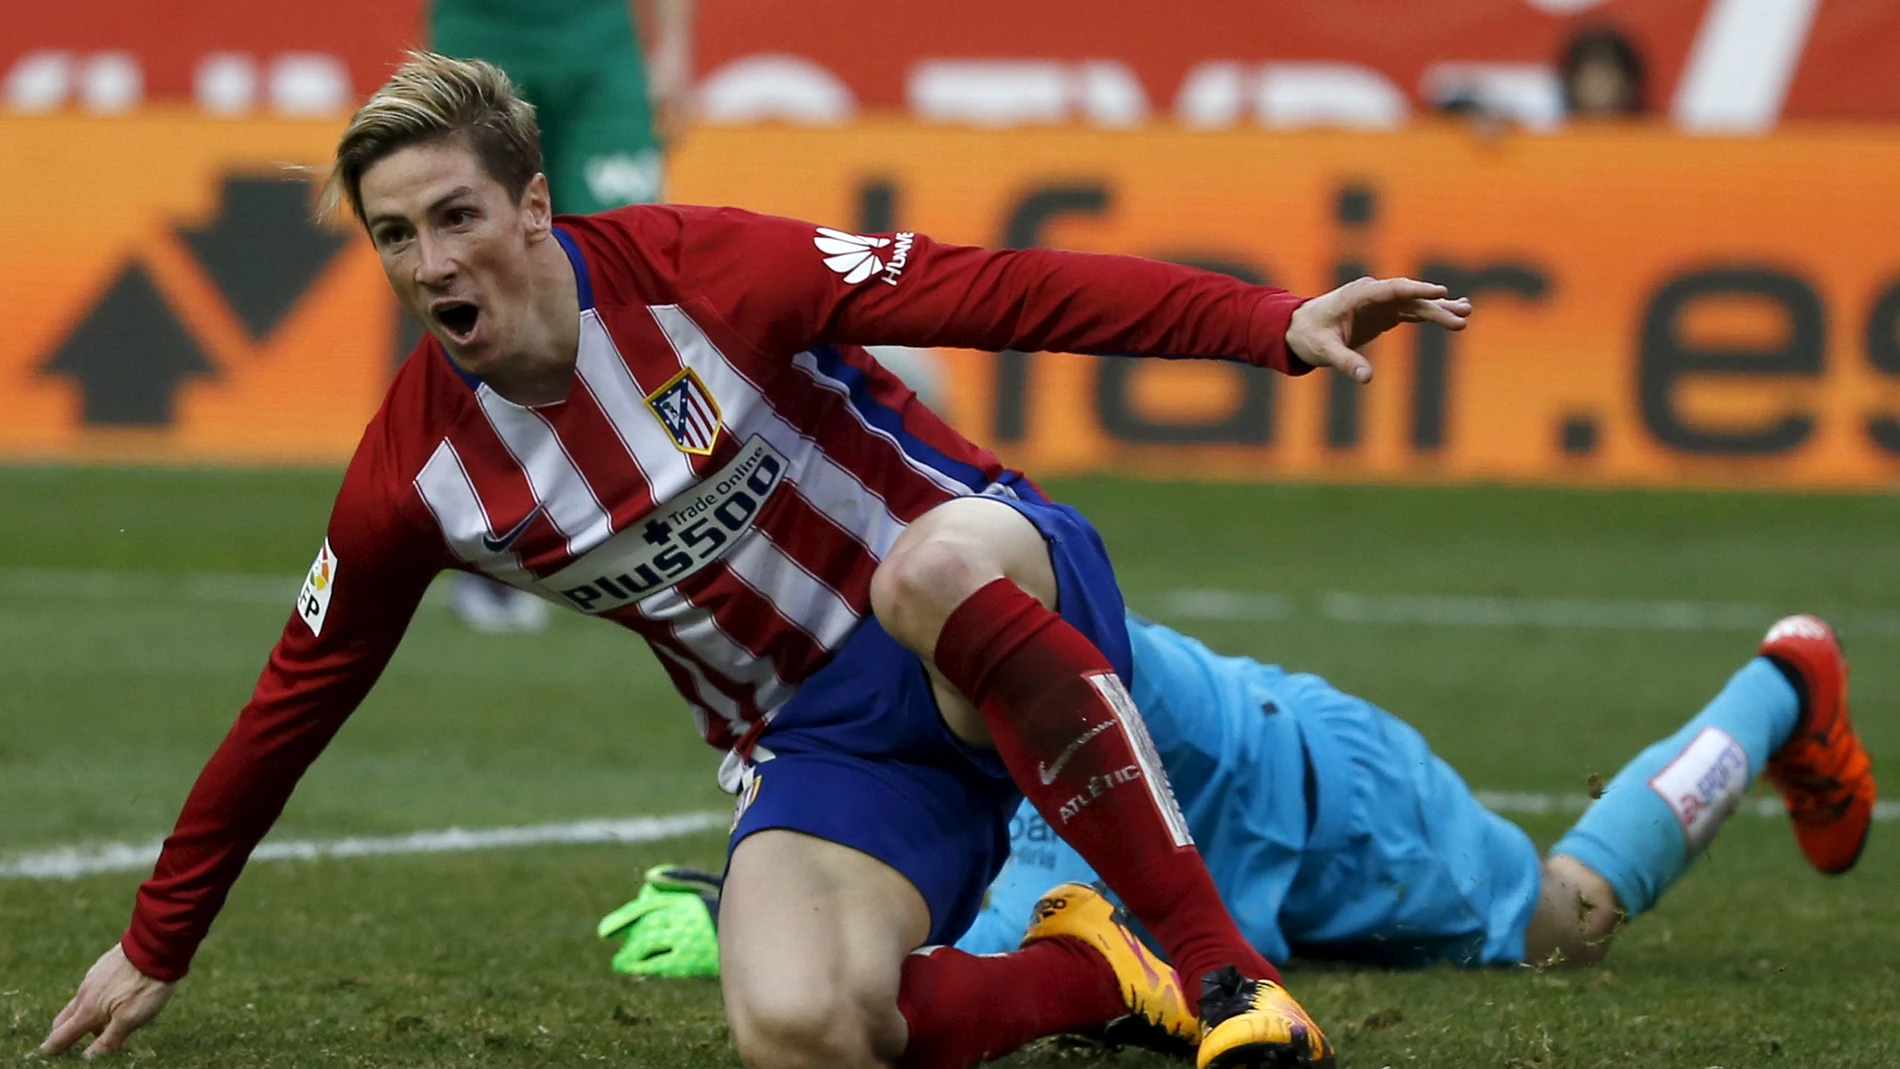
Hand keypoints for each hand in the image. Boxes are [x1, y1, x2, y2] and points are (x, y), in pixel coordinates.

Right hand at [38, 944, 174, 1057]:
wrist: (156, 947)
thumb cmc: (145, 986)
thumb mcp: (130, 1020)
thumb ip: (108, 1041)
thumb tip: (87, 1059)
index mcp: (87, 1011)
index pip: (61, 1036)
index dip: (52, 1048)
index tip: (47, 1055)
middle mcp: (84, 994)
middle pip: (64, 1020)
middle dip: (64, 1034)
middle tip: (72, 1044)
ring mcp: (93, 977)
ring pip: (80, 1003)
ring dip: (84, 1017)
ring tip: (102, 1026)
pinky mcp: (103, 966)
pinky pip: (92, 988)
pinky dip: (95, 1000)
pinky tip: (112, 1000)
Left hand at [1287, 276, 1472, 382]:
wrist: (1299, 329)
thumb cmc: (1309, 335)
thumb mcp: (1324, 351)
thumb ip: (1346, 362)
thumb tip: (1367, 378)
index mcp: (1358, 295)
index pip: (1393, 289)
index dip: (1417, 290)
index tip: (1440, 293)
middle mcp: (1374, 294)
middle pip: (1410, 298)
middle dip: (1436, 306)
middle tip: (1463, 316)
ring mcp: (1381, 303)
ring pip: (1416, 304)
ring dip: (1440, 309)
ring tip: (1467, 313)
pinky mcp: (1385, 314)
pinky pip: (1413, 312)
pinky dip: (1432, 314)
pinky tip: (1453, 316)